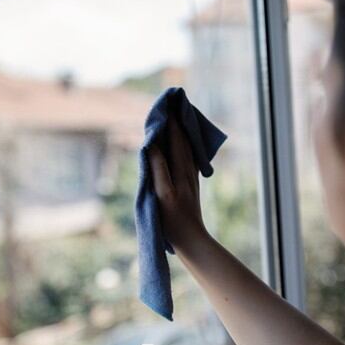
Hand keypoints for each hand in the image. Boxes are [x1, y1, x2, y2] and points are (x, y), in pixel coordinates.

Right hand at [148, 118, 208, 251]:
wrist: (191, 240)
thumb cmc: (173, 220)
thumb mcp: (162, 193)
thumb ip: (158, 168)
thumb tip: (153, 145)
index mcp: (181, 171)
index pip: (176, 139)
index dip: (172, 122)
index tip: (167, 105)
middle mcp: (188, 171)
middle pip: (183, 140)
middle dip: (178, 122)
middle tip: (172, 104)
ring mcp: (190, 178)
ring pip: (187, 148)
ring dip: (181, 132)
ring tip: (176, 119)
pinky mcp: (190, 185)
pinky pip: (187, 158)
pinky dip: (183, 146)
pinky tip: (182, 145)